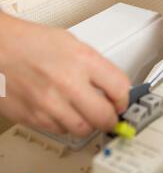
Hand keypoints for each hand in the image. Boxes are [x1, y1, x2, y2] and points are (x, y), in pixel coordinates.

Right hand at [0, 11, 129, 135]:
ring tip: (84, 111)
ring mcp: (50, 103)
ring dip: (88, 123)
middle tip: (110, 114)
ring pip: (83, 129)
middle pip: (104, 116)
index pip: (120, 88)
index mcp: (82, 59)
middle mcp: (68, 83)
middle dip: (110, 118)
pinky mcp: (34, 117)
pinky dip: (64, 124)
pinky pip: (59, 131)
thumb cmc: (29, 41)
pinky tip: (61, 110)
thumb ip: (93, 64)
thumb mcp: (70, 42)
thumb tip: (110, 83)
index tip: (122, 100)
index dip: (124, 98)